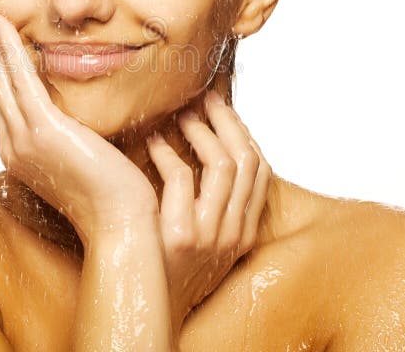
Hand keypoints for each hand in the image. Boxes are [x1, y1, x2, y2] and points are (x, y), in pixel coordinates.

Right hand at [0, 0, 158, 245]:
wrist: (122, 227)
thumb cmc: (112, 197)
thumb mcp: (83, 158)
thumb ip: (71, 134)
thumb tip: (78, 115)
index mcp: (20, 151)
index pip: (2, 97)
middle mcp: (12, 145)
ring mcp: (23, 140)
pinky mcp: (43, 132)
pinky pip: (19, 81)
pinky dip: (8, 50)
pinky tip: (0, 25)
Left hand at [146, 91, 272, 334]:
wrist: (143, 307)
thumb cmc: (166, 265)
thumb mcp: (204, 239)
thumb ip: (212, 202)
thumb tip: (207, 147)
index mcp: (245, 233)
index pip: (261, 170)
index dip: (242, 131)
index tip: (222, 105)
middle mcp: (234, 234)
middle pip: (247, 159)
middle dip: (226, 121)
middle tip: (202, 97)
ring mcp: (210, 237)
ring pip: (222, 163)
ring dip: (199, 131)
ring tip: (177, 113)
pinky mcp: (179, 237)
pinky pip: (181, 178)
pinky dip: (167, 153)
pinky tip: (152, 142)